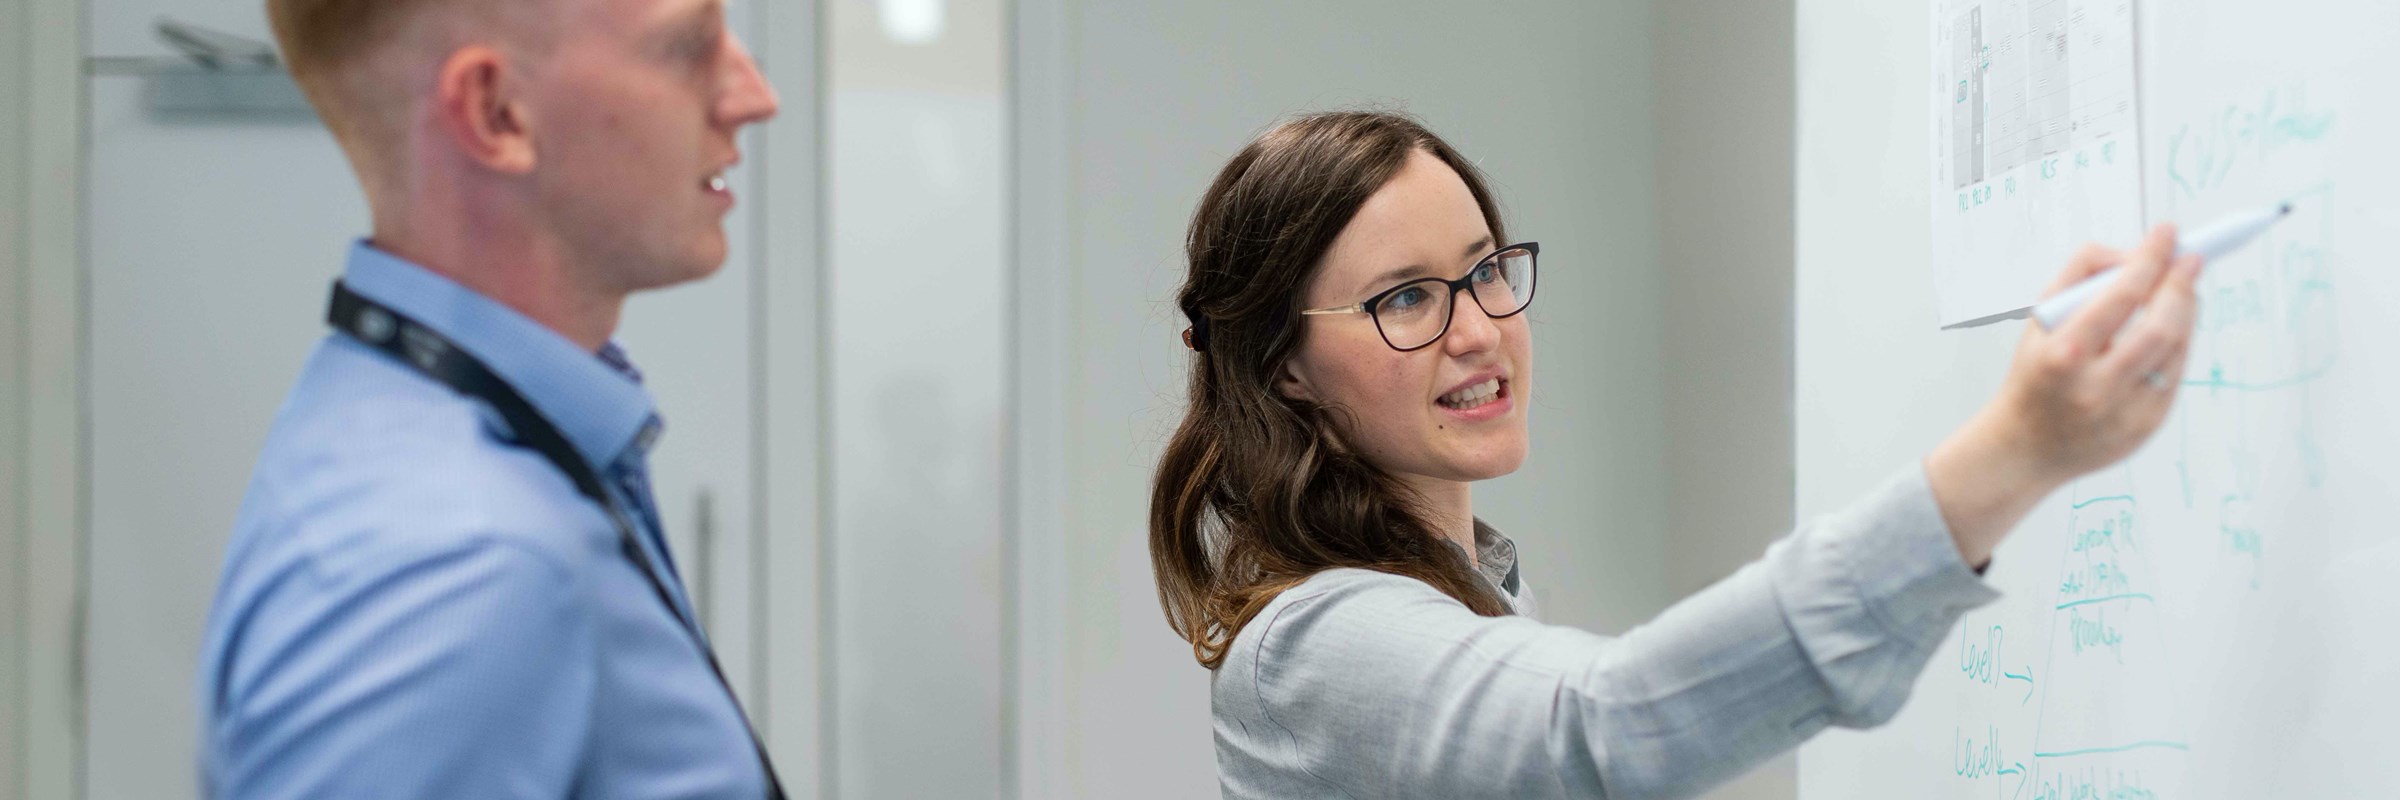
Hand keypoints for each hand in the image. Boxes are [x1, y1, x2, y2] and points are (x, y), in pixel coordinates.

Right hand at [1926, 224, 2203, 566]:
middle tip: (2190, 258)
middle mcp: (2096, 387)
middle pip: (2160, 326)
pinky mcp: (2147, 426)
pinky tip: (2171, 326)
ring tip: (2182, 288)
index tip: (2167, 233)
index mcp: (2063, 355)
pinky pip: (2174, 373)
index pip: (2120, 296)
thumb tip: (2132, 253)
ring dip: (2187, 310)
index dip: (2150, 259)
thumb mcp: (2038, 321)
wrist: (2025, 446)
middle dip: (2181, 284)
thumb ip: (2079, 277)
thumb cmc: (2034, 374)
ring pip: (2176, 349)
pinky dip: (2179, 342)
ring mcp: (2126, 411)